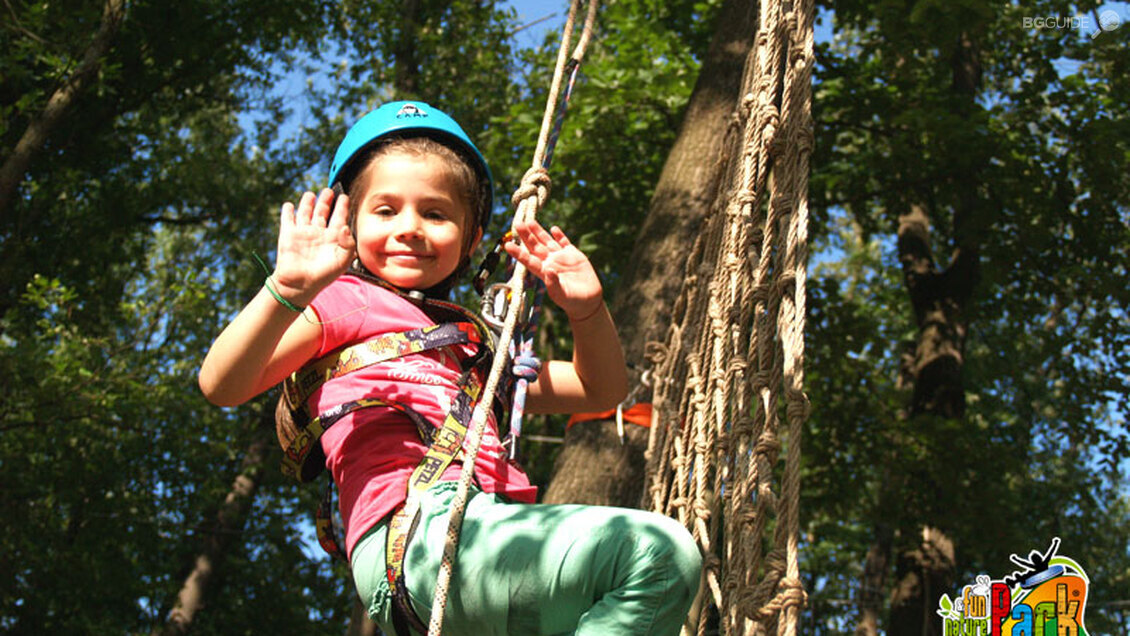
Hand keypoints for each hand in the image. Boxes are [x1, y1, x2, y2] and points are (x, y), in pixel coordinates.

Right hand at [272, 188, 354, 304]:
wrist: (300, 284)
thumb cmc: (324, 275)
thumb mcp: (342, 260)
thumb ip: (348, 243)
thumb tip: (343, 226)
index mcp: (333, 238)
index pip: (339, 218)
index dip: (342, 207)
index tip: (345, 196)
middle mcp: (318, 233)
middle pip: (323, 212)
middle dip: (326, 201)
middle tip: (329, 190)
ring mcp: (303, 233)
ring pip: (306, 212)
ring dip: (308, 202)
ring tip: (311, 194)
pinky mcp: (288, 234)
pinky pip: (288, 219)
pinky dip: (288, 211)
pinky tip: (289, 205)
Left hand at [504, 219, 602, 320]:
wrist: (588, 301)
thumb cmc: (573, 302)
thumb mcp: (562, 295)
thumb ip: (554, 283)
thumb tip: (548, 270)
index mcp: (544, 273)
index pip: (528, 260)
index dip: (518, 253)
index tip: (508, 245)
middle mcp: (550, 263)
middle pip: (535, 247)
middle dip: (526, 236)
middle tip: (517, 224)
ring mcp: (561, 258)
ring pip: (547, 242)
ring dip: (538, 232)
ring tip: (529, 221)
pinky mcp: (574, 255)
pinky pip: (564, 243)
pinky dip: (559, 235)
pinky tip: (553, 228)